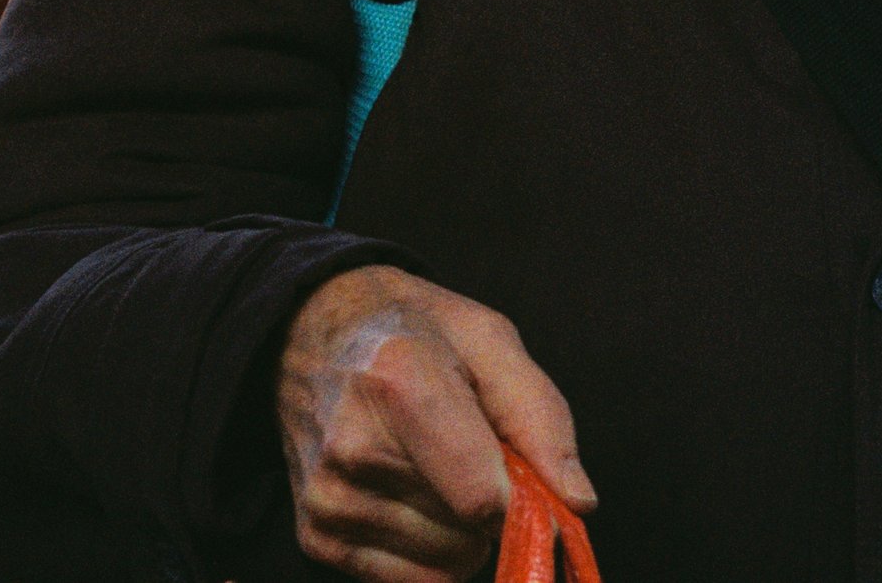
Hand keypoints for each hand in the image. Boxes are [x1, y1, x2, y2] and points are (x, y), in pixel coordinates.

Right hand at [277, 265, 594, 581]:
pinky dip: (426, 547)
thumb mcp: (487, 337)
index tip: (520, 471)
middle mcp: (352, 446)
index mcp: (399, 382)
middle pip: (471, 533)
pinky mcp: (316, 534)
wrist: (306, 325)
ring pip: (450, 562)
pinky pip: (417, 580)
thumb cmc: (408, 329)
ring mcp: (328, 496)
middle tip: (457, 443)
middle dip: (486, 500)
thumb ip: (540, 416)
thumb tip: (575, 501)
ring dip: (456, 525)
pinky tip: (399, 490)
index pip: (482, 499)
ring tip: (424, 460)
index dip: (521, 496)